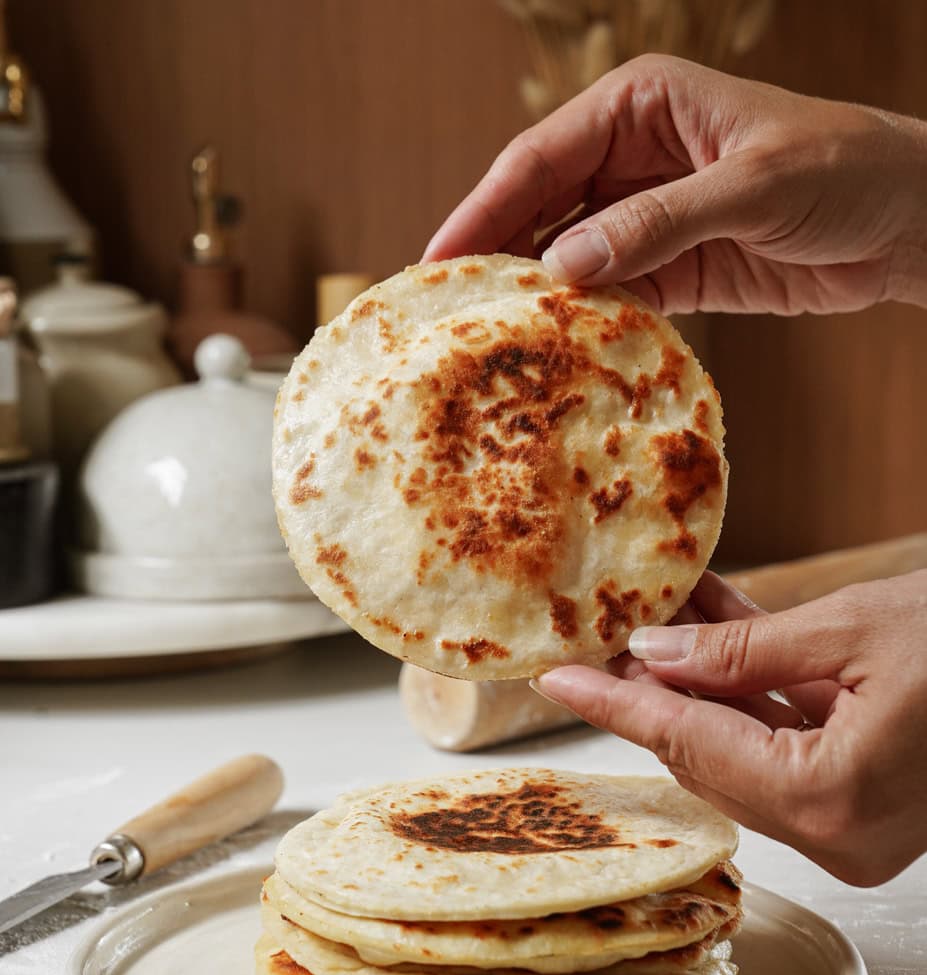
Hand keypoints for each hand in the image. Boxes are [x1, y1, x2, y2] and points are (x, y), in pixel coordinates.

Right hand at [424, 54, 926, 314]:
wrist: (905, 222)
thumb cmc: (843, 170)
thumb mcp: (751, 187)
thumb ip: (658, 223)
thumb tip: (564, 265)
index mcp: (640, 105)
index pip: (540, 157)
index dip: (484, 210)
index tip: (439, 262)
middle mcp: (632, 156)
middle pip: (540, 208)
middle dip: (495, 256)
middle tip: (447, 312)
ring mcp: (647, 215)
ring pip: (568, 256)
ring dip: (536, 296)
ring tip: (490, 341)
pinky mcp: (670, 268)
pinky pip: (610, 294)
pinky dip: (583, 320)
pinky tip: (554, 349)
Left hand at [532, 570, 926, 885]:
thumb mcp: (854, 628)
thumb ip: (742, 651)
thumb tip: (654, 654)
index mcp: (829, 798)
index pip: (688, 744)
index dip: (614, 704)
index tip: (556, 676)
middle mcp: (840, 833)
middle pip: (711, 754)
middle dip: (660, 685)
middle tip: (611, 629)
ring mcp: (858, 826)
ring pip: (746, 748)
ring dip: (705, 682)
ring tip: (664, 615)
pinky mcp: (871, 803)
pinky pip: (789, 747)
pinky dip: (753, 695)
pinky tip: (717, 635)